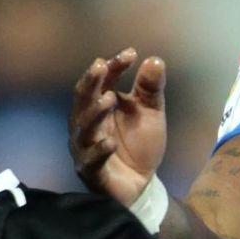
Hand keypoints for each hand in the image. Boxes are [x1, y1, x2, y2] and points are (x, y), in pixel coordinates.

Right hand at [71, 48, 167, 207]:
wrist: (142, 184)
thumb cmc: (140, 145)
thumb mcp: (151, 113)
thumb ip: (150, 89)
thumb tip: (155, 60)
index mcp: (100, 105)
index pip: (103, 81)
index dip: (114, 66)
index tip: (131, 54)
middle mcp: (87, 123)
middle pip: (83, 99)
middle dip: (92, 82)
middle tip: (101, 66)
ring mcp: (86, 147)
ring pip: (84, 128)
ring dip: (95, 113)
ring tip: (109, 99)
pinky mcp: (91, 171)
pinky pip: (91, 160)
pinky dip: (100, 150)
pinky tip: (110, 143)